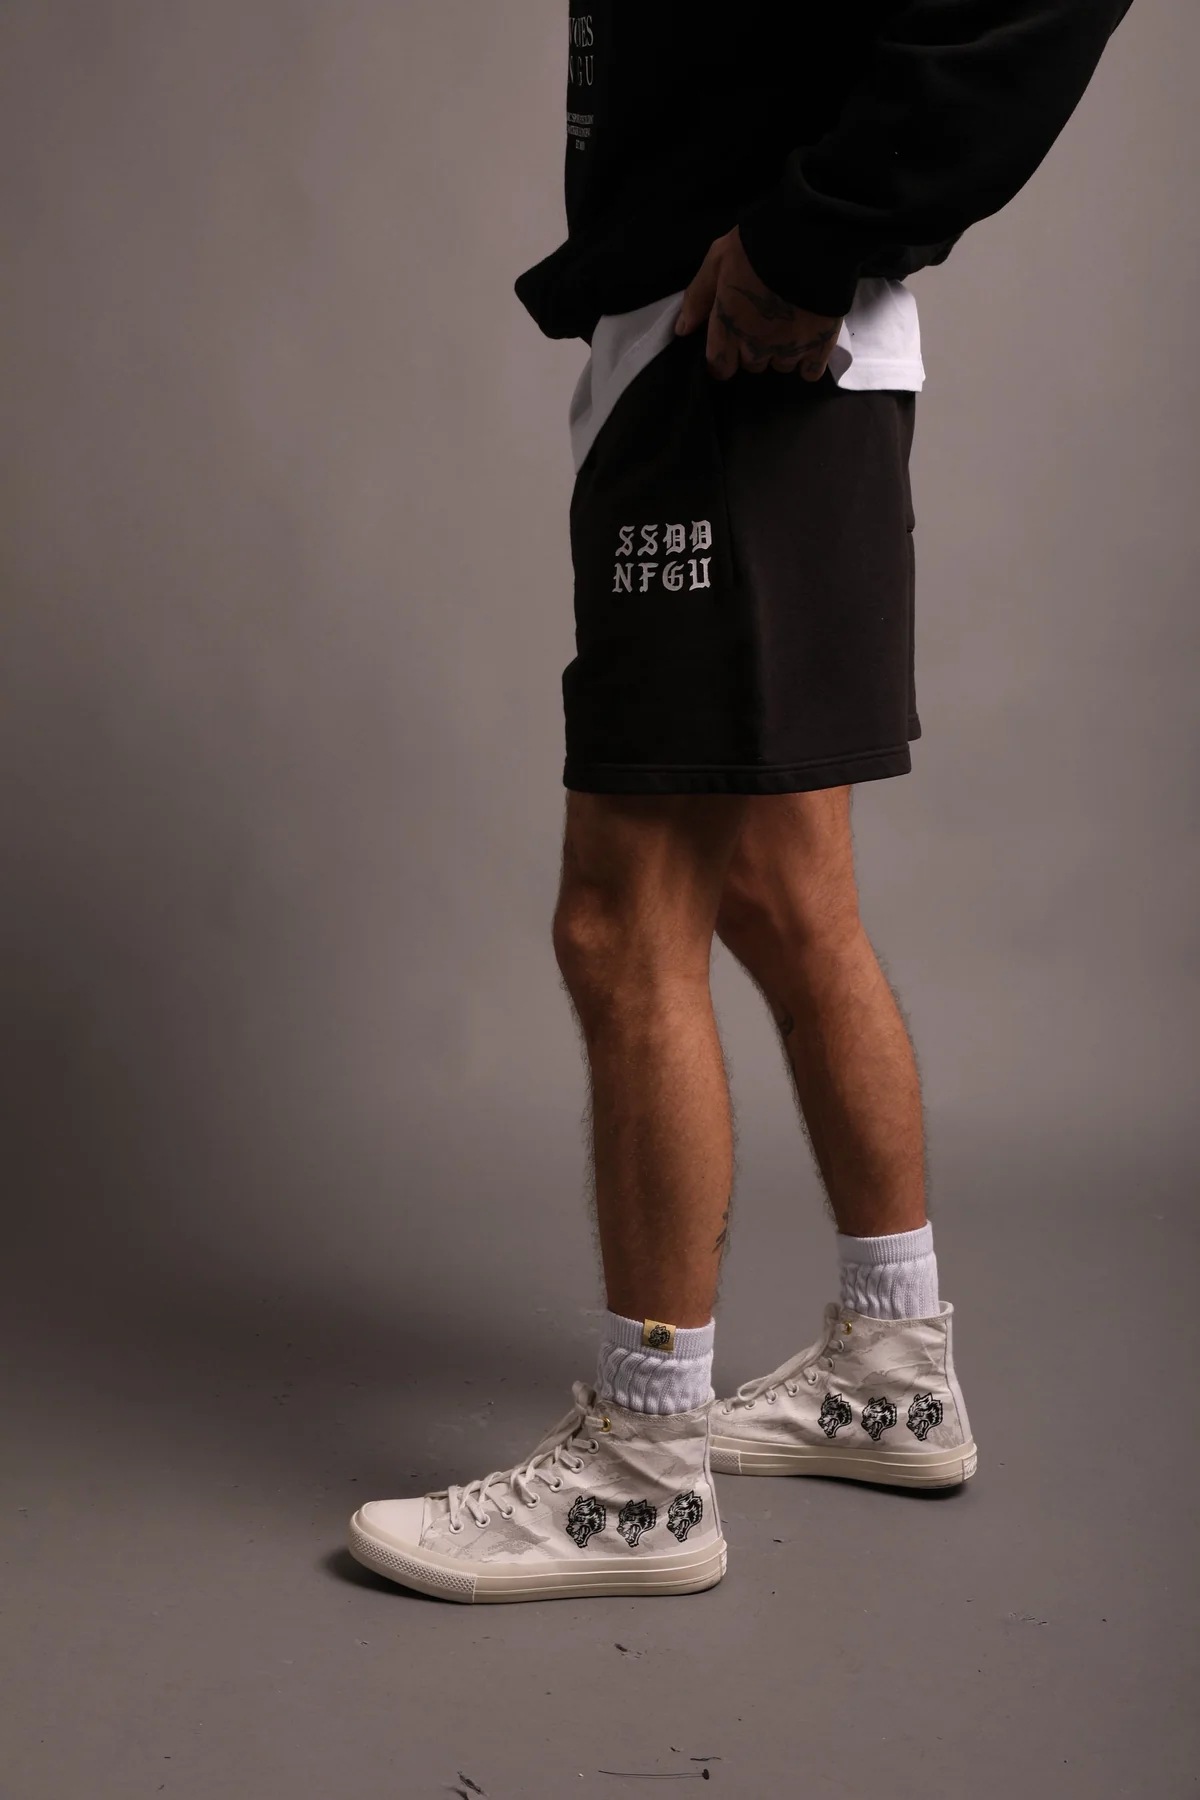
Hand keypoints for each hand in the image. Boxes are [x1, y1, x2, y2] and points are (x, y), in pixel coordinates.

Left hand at [674, 226, 843, 381]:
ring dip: (781, 351)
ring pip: (780, 366)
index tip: (730, 344)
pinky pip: (809, 372)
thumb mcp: (717, 260)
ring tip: (789, 324)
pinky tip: (808, 341)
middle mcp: (756, 347)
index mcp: (729, 328)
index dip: (723, 357)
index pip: (719, 366)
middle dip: (753, 348)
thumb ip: (697, 298)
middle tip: (763, 321)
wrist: (809, 239)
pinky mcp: (819, 347)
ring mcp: (789, 349)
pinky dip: (808, 362)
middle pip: (751, 365)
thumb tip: (682, 330)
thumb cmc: (756, 247)